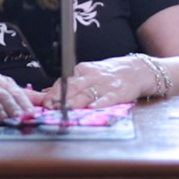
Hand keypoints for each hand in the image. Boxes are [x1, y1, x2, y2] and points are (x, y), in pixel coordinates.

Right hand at [0, 58, 44, 120]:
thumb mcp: (3, 83)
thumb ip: (24, 94)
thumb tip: (47, 102)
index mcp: (4, 84)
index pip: (18, 94)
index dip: (26, 104)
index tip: (34, 114)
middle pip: (4, 95)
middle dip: (13, 107)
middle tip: (21, 118)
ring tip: (1, 119)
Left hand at [40, 55, 155, 108]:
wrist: (136, 70)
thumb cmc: (108, 74)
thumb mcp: (86, 74)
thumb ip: (66, 85)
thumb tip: (43, 93)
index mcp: (82, 71)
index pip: (63, 81)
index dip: (52, 92)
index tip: (42, 102)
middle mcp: (91, 77)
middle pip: (72, 86)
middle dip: (59, 97)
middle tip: (49, 107)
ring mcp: (105, 85)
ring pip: (86, 93)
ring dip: (74, 102)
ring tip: (64, 109)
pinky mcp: (118, 93)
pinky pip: (107, 98)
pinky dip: (99, 103)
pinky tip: (92, 108)